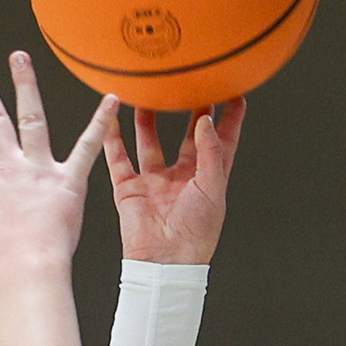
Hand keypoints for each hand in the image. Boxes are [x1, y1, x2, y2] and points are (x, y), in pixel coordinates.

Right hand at [0, 52, 117, 279]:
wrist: (29, 269)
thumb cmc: (0, 260)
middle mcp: (10, 168)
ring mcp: (39, 170)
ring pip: (31, 119)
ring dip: (25, 85)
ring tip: (19, 57)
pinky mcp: (68, 181)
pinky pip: (86, 147)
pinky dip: (100, 123)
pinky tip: (110, 100)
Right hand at [99, 100, 245, 265]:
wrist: (166, 261)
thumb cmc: (196, 234)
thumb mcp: (213, 188)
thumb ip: (211, 152)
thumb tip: (206, 121)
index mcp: (208, 178)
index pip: (222, 141)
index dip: (229, 118)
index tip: (235, 93)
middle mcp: (182, 177)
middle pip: (186, 137)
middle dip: (189, 111)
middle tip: (190, 84)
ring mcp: (155, 182)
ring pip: (149, 142)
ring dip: (148, 119)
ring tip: (148, 93)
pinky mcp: (130, 188)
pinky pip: (119, 158)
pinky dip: (112, 138)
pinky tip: (110, 117)